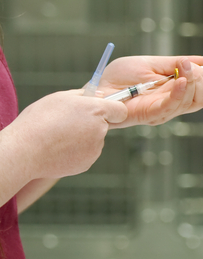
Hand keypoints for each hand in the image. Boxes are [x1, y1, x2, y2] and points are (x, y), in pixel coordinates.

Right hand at [6, 90, 127, 179]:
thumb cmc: (39, 121)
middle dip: (91, 124)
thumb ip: (84, 95)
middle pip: (104, 125)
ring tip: (59, 137)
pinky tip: (58, 149)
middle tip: (67, 124)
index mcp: (96, 111)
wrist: (25, 150)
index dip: (112, 110)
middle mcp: (100, 130)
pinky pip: (86, 153)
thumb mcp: (60, 98)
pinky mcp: (88, 163)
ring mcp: (95, 148)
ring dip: (82, 138)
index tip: (103, 111)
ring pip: (94, 140)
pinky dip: (76, 151)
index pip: (121, 110)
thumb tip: (100, 96)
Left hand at [97, 55, 202, 127]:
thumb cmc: (120, 77)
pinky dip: (181, 91)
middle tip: (188, 66)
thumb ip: (176, 63)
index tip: (191, 63)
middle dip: (202, 78)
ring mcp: (165, 110)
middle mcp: (174, 103)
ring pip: (195, 100)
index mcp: (175, 92)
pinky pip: (175, 105)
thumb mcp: (152, 63)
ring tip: (183, 67)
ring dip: (193, 80)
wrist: (98, 88)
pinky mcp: (154, 114)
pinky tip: (180, 79)